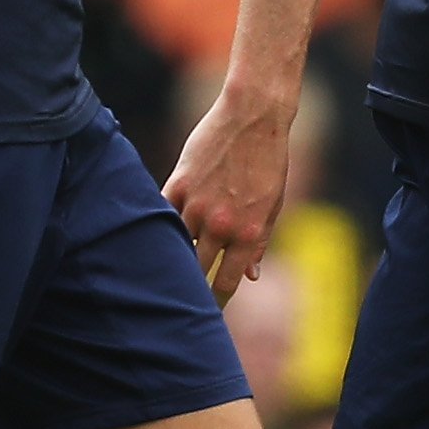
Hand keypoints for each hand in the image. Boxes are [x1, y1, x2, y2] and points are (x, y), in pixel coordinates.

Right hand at [167, 89, 291, 303]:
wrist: (254, 117)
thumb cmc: (269, 161)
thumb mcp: (273, 205)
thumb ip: (259, 242)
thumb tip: (250, 276)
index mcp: (248, 233)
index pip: (225, 282)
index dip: (215, 301)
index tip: (208, 311)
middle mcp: (220, 224)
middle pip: (197, 269)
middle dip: (191, 286)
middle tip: (183, 296)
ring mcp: (196, 204)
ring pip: (176, 244)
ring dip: (172, 256)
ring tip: (162, 269)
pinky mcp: (178, 183)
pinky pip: (163, 214)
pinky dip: (161, 224)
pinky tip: (155, 233)